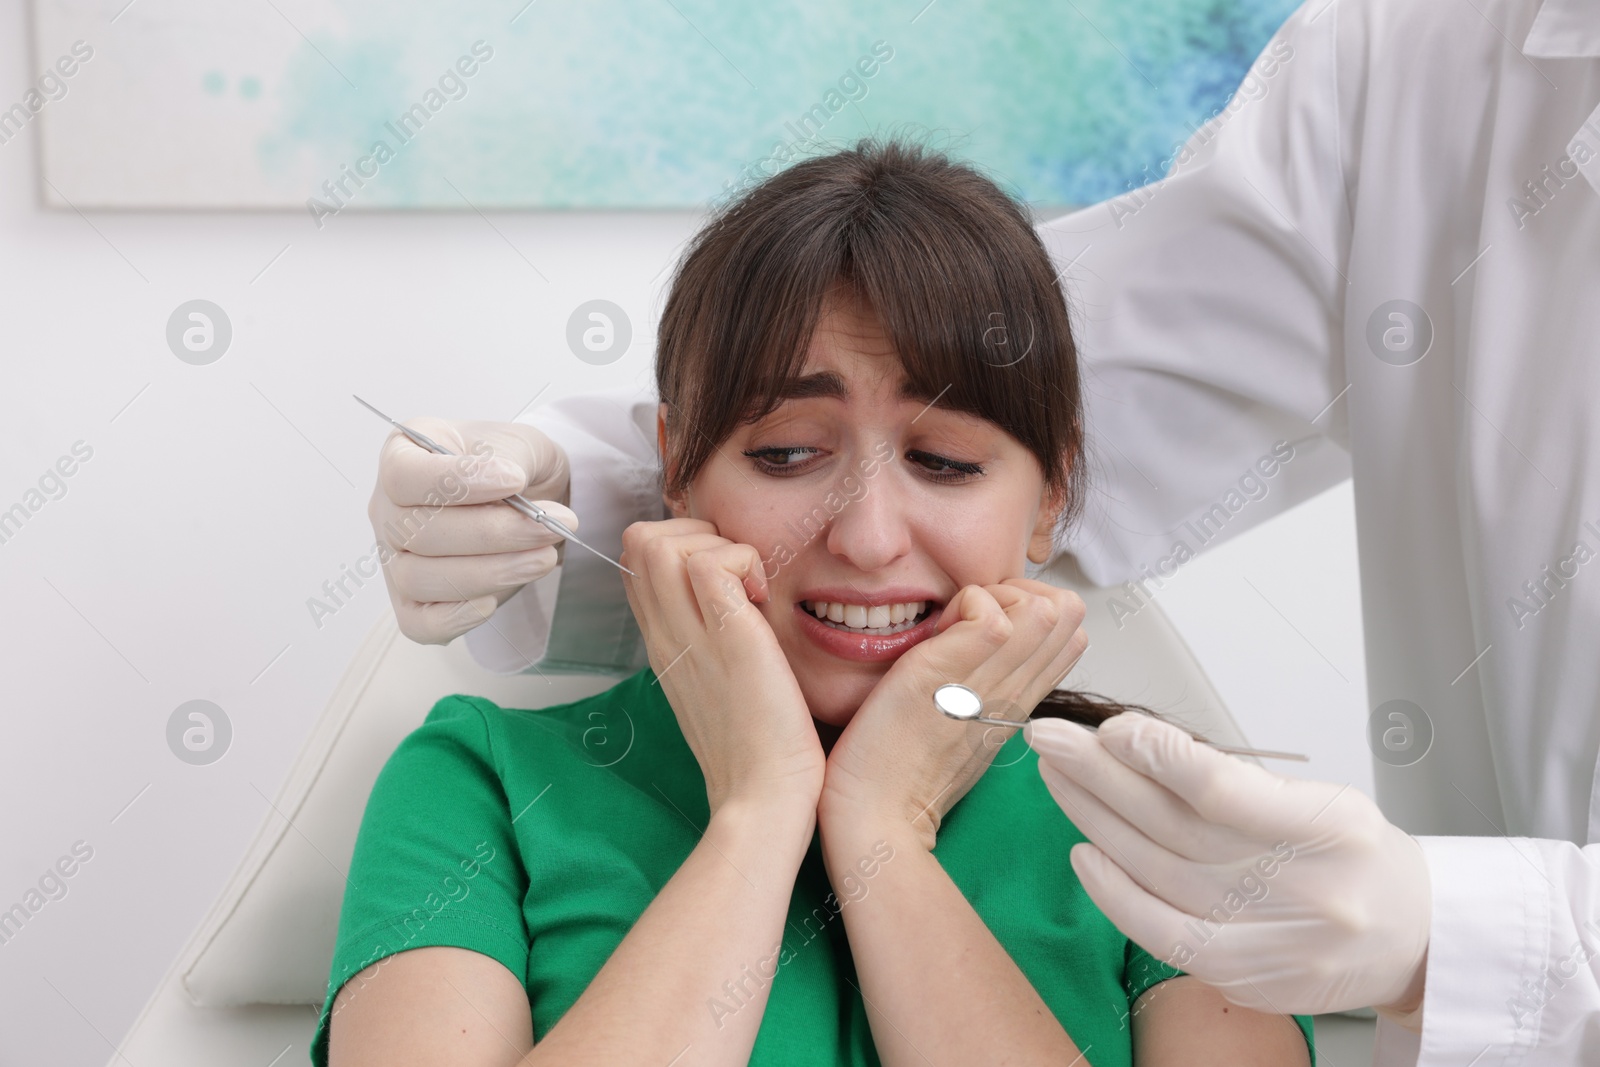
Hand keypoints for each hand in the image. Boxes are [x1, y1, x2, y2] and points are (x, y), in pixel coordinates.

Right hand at [368, 417, 576, 643]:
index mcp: (402, 456)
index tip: (515, 480)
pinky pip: (420, 624)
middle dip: (495, 534)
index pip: (403, 475)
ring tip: (543, 557)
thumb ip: (509, 457)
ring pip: (421, 579)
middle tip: (552, 527)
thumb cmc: (513, 466)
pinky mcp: (414, 603)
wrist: (533, 499)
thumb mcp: (518, 443)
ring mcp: (395, 560)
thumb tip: (510, 485)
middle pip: (419, 533)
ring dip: (490, 573)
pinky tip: (492, 602)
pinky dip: (455, 619)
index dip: (456, 481)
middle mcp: (388, 510)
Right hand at [620, 519, 825, 818]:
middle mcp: (664, 634)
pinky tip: (764, 601)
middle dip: (695, 533)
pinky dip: (742, 560)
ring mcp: (688, 636)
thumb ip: (712, 642)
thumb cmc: (758, 747)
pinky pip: (711, 563)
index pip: (637, 562)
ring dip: (716, 545)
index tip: (726, 579)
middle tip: (738, 574)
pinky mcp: (726, 637)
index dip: (679, 547)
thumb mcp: (719, 684)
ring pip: (661, 540)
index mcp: (663, 643)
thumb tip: (737, 599)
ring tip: (750, 588)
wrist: (763, 797)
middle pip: (638, 539)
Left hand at [818, 580, 1087, 850]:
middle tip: (972, 616)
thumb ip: (983, 688)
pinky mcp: (948, 672)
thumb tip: (982, 642)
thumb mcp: (963, 725)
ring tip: (952, 625)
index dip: (1035, 607)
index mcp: (1018, 702)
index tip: (989, 623)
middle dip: (1022, 590)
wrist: (876, 814)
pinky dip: (963, 602)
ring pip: (1044, 608)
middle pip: (1069, 612)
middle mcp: (1015, 691)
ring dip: (994, 595)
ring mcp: (988, 682)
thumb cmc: (902, 770)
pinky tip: (934, 633)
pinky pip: (990, 613)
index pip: (1069, 634)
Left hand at [1029, 713, 1430, 1020]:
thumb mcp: (1324, 799)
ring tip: (1056, 777)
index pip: (1222, 789)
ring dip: (1094, 819)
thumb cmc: (1357, 857)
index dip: (1156, 755)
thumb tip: (1141, 751)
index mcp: (1329, 829)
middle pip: (1172, 826)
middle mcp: (1300, 889)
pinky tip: (1084, 853)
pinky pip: (1160, 932)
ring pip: (1155, 870)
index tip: (1112, 729)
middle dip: (1099, 775)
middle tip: (1051, 738)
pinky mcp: (1243, 976)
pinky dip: (1114, 892)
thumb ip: (1239, 783)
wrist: (1415, 939)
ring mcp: (1269, 941)